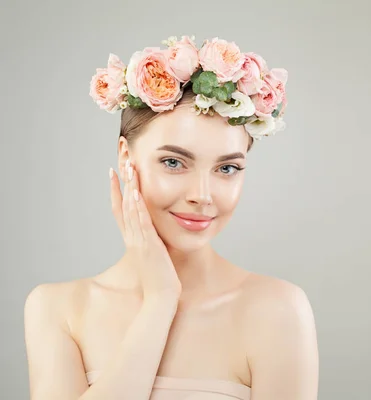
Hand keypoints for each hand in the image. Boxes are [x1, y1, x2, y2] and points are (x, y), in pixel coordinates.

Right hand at [109, 159, 181, 298]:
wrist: (161, 297)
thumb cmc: (162, 278)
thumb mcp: (156, 254)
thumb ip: (154, 241)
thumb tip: (158, 231)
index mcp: (133, 238)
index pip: (120, 210)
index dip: (116, 191)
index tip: (113, 172)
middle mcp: (132, 237)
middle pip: (122, 204)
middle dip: (121, 182)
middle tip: (120, 161)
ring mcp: (138, 241)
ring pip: (130, 210)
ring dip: (129, 188)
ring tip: (127, 168)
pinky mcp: (147, 246)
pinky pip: (141, 223)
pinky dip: (137, 208)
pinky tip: (135, 194)